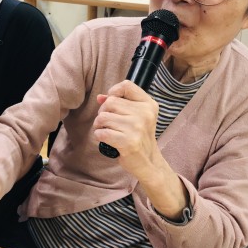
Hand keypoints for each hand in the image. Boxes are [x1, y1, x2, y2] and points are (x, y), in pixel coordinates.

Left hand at [93, 80, 188, 219]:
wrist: (148, 162)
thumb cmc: (138, 136)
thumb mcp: (136, 116)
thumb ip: (120, 103)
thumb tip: (100, 97)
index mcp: (148, 104)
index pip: (126, 86)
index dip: (113, 91)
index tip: (111, 101)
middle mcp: (144, 114)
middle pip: (110, 102)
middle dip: (103, 112)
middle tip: (108, 122)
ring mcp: (137, 128)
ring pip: (103, 117)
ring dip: (99, 125)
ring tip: (107, 131)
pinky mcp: (128, 142)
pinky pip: (102, 132)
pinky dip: (99, 136)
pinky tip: (106, 140)